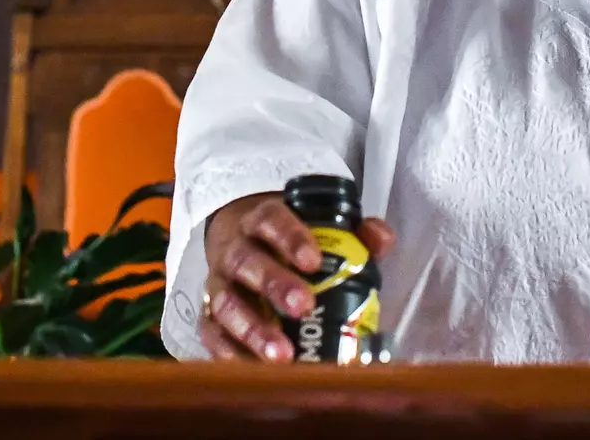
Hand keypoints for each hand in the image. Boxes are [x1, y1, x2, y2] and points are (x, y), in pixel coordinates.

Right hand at [199, 192, 395, 360]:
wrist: (240, 240)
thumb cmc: (289, 240)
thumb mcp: (319, 225)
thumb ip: (356, 231)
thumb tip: (381, 240)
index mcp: (262, 220)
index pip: (272, 221)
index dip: (291, 239)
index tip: (314, 261)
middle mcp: (235, 249)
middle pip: (247, 262)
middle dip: (274, 285)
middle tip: (304, 307)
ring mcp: (219, 282)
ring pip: (226, 302)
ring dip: (252, 329)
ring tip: (281, 354)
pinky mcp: (208, 314)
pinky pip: (212, 334)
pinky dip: (229, 353)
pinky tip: (255, 369)